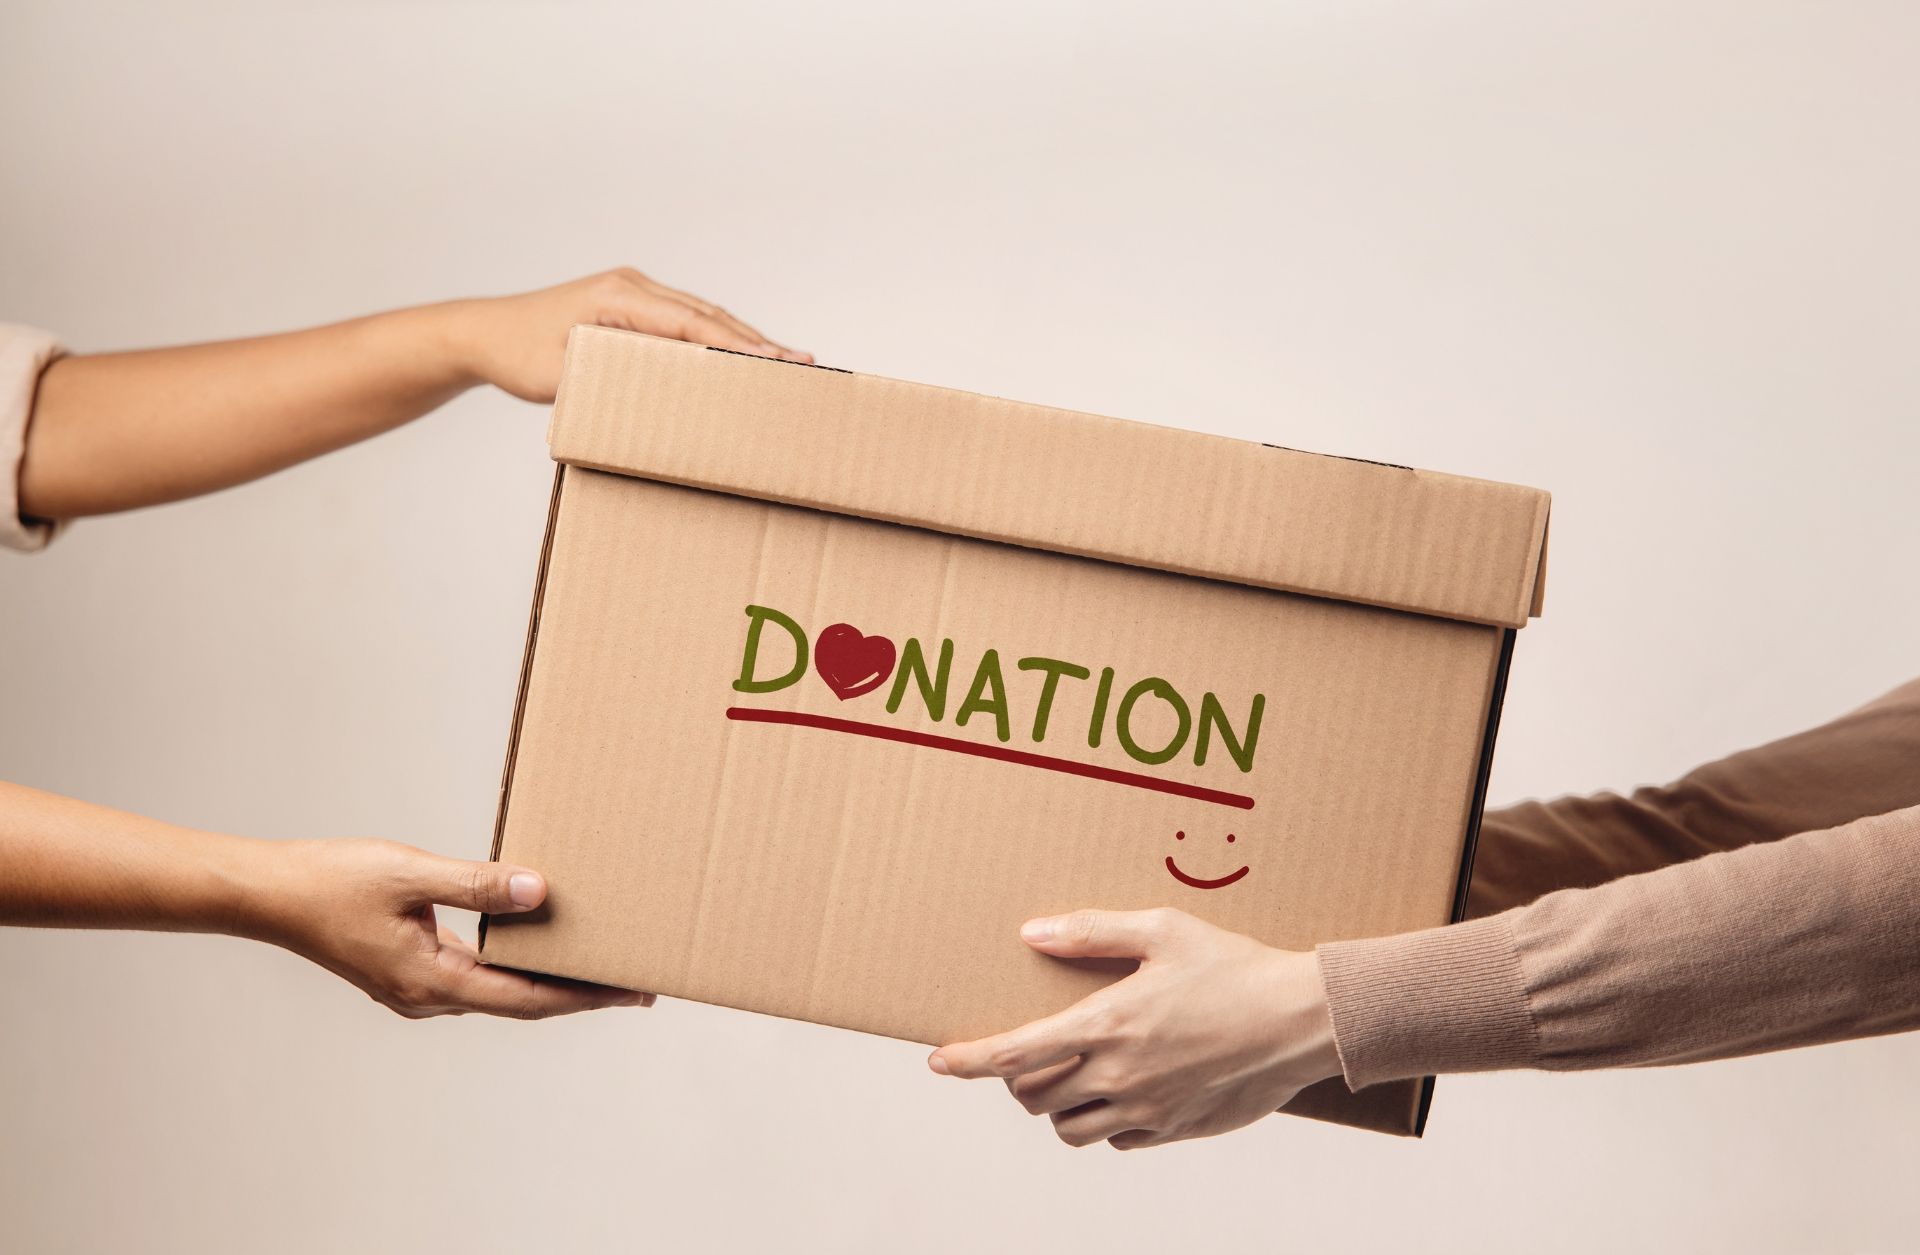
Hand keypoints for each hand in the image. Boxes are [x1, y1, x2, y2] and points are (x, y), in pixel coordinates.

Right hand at [243, 837, 650, 1019]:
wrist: (267, 895)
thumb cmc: (330, 882)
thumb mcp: (410, 873)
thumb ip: (475, 883)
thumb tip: (537, 892)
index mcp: (434, 982)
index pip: (530, 999)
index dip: (586, 996)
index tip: (633, 991)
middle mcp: (429, 998)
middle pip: (523, 1002)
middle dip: (580, 993)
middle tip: (636, 981)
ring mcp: (417, 989)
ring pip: (500, 991)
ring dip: (548, 980)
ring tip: (596, 962)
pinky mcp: (408, 972)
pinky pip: (476, 976)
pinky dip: (513, 966)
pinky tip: (534, 945)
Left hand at [444, 267, 812, 402]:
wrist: (483, 333)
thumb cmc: (518, 355)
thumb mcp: (566, 374)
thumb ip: (619, 375)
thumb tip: (673, 387)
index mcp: (619, 296)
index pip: (693, 322)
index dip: (737, 344)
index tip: (775, 360)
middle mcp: (632, 286)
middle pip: (709, 314)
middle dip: (756, 341)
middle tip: (803, 362)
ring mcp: (633, 292)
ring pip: (703, 315)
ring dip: (743, 339)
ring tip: (787, 360)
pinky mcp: (631, 305)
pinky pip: (686, 319)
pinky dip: (717, 338)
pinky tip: (742, 355)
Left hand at [928, 908, 1341, 1149]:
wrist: (1302, 1020)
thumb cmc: (1234, 967)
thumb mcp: (1161, 930)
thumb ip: (1091, 931)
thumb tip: (1031, 933)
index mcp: (1105, 1023)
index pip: (1012, 1054)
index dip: (966, 1061)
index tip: (938, 1061)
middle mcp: (1118, 1074)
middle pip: (1031, 1096)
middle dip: (1015, 1078)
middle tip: (1026, 1053)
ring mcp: (1146, 1108)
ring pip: (1068, 1129)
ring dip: (1056, 1105)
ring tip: (1070, 1075)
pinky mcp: (1174, 1129)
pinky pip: (1115, 1140)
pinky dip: (1103, 1121)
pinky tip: (1120, 1090)